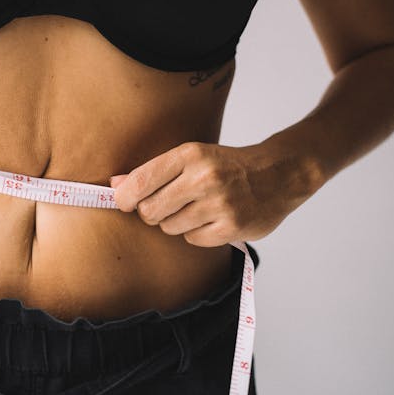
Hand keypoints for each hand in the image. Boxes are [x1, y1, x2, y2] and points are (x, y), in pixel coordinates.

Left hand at [109, 141, 301, 247]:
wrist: (279, 173)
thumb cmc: (227, 165)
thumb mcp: (192, 157)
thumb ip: (154, 171)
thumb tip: (114, 184)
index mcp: (190, 154)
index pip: (141, 180)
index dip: (124, 196)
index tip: (124, 202)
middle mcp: (204, 178)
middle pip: (149, 210)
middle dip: (151, 212)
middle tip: (166, 206)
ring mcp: (219, 204)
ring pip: (169, 227)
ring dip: (175, 222)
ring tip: (195, 209)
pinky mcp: (231, 227)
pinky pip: (192, 239)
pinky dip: (196, 233)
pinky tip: (211, 219)